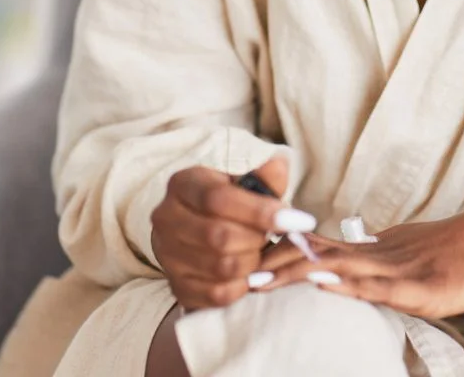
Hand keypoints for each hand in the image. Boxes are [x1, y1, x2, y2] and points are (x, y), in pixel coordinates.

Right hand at [150, 157, 292, 310]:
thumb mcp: (245, 176)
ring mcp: (167, 254)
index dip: (260, 211)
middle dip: (256, 238)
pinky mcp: (177, 284)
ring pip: (220, 267)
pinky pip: (217, 294)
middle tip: (271, 235)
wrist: (201, 223)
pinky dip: (242, 286)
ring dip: (252, 262)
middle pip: (219, 236)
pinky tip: (252, 273)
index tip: (297, 220)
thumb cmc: (231, 198)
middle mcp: (166, 218)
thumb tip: (279, 169)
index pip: (218, 199)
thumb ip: (265, 174)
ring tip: (260, 250)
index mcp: (183, 183)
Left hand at [260, 198, 463, 319]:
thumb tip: (343, 268)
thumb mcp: (409, 257)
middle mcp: (381, 254)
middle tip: (239, 274)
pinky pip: (380, 286)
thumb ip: (376, 262)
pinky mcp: (424, 287)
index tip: (247, 261)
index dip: (284, 255)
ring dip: (300, 272)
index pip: (321, 250)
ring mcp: (401, 269)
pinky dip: (349, 284)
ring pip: (341, 268)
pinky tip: (326, 282)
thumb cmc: (457, 251)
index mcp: (376, 250)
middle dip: (279, 266)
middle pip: (321, 256)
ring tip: (264, 277)